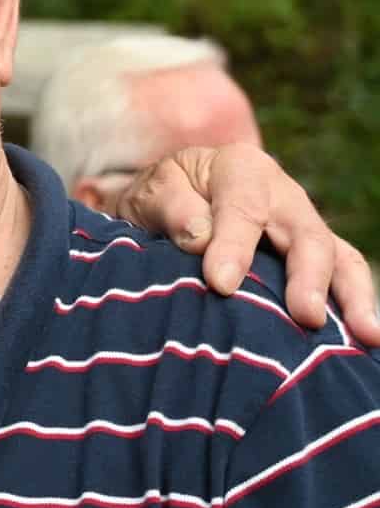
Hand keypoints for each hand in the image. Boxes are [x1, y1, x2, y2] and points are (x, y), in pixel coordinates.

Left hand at [114, 145, 379, 345]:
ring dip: (353, 296)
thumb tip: (200, 237)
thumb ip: (171, 207)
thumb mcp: (150, 192)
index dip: (235, 247)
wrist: (167, 201)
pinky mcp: (311, 254)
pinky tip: (362, 339)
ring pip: (338, 256)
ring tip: (366, 335)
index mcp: (241, 168)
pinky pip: (341, 274)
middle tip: (305, 317)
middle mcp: (282, 193)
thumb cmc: (159, 198)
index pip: (243, 208)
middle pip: (306, 234)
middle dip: (308, 277)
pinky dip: (354, 303)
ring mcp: (302, 225)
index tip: (221, 284)